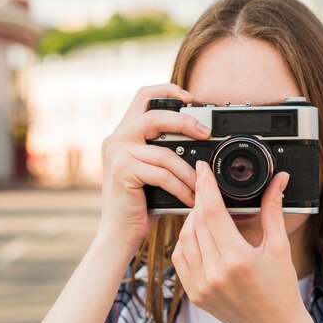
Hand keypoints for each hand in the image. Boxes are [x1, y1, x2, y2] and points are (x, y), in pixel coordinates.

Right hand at [97, 84, 210, 250]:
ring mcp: (116, 153)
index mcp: (124, 132)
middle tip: (207, 134)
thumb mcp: (153, 169)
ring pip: (165, 153)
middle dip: (186, 122)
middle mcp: (116, 138)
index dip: (168, 90)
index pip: (143, 96)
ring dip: (189, 172)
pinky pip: (162, 174)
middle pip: (155, 116)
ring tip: (202, 185)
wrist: (120, 233)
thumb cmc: (141, 203)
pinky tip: (191, 199)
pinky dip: (181, 188)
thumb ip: (165, 150)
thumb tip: (200, 138)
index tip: (191, 97)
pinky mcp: (121, 170)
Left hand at [171, 160, 304, 322]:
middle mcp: (215, 273)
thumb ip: (273, 209)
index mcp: (237, 259)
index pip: (212, 212)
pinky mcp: (194, 294)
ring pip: (184, 238)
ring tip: (204, 210)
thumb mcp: (280, 246)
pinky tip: (198, 233)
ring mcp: (201, 286)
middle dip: (199, 199)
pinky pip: (180, 258)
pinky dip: (186, 241)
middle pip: (196, 222)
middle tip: (206, 186)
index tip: (202, 169)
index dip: (205, 185)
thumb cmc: (281, 289)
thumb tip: (278, 179)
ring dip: (191, 219)